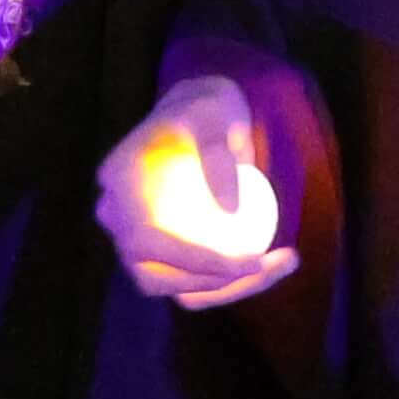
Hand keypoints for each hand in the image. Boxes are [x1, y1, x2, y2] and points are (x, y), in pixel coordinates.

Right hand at [96, 71, 302, 308]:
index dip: (194, 261)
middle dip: (215, 284)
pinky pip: (193, 280)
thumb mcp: (217, 114)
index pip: (146, 240)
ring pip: (177, 287)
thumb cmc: (209, 109)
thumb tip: (230, 212)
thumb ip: (219, 155)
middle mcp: (116, 219)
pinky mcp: (162, 252)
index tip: (250, 260)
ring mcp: (135, 240)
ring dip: (229, 288)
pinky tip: (273, 263)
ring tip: (282, 263)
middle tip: (270, 264)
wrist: (200, 116)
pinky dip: (230, 280)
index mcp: (117, 182)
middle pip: (156, 277)